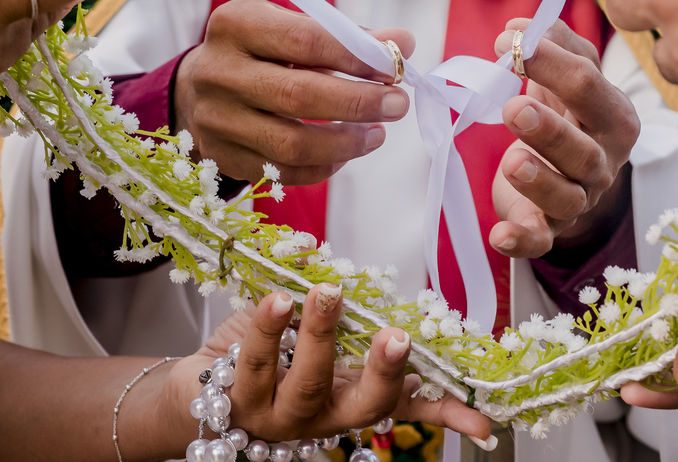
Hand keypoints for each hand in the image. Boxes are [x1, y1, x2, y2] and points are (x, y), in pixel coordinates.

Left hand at [157, 285, 491, 450]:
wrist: (193, 391)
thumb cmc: (259, 357)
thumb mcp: (305, 333)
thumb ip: (325, 302)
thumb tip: (326, 255)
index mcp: (348, 394)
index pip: (405, 405)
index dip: (446, 413)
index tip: (484, 422)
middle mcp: (321, 415)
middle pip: (364, 403)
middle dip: (384, 371)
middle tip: (397, 337)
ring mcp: (280, 416)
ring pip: (308, 382)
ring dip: (321, 333)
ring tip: (327, 291)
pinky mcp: (237, 404)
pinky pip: (255, 362)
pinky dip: (267, 326)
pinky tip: (276, 298)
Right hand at [175, 0, 414, 183]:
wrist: (198, 86)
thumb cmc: (261, 50)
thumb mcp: (292, 27)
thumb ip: (345, 35)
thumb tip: (403, 42)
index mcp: (236, 25)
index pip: (305, 40)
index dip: (356, 57)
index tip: (394, 66)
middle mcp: (218, 72)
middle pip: (299, 96)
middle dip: (358, 103)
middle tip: (397, 104)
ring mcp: (216, 120)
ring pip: (292, 143)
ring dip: (346, 142)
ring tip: (378, 133)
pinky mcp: (222, 157)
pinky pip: (283, 172)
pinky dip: (324, 165)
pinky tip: (346, 152)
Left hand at [489, 18, 638, 257]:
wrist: (568, 170)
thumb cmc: (568, 113)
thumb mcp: (569, 74)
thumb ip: (551, 41)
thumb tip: (518, 25)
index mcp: (612, 116)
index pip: (590, 88)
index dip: (552, 64)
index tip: (509, 42)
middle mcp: (602, 162)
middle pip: (582, 151)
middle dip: (550, 130)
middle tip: (514, 108)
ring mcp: (579, 199)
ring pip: (566, 197)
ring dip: (539, 181)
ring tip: (511, 161)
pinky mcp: (549, 229)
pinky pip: (539, 240)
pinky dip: (521, 241)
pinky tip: (499, 235)